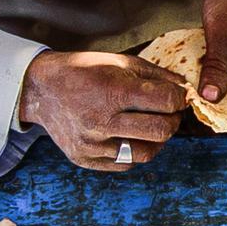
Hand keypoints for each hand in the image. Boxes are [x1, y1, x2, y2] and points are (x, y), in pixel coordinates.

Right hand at [19, 51, 186, 169]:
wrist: (41, 89)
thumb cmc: (83, 71)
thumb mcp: (119, 62)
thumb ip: (155, 75)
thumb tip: (185, 88)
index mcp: (112, 90)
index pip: (166, 101)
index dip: (179, 99)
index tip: (178, 97)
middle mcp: (102, 120)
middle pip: (161, 130)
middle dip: (173, 120)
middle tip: (169, 113)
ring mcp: (92, 144)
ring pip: (146, 153)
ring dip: (157, 140)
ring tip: (152, 126)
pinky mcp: (86, 159)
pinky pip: (126, 164)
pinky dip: (135, 150)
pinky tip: (130, 136)